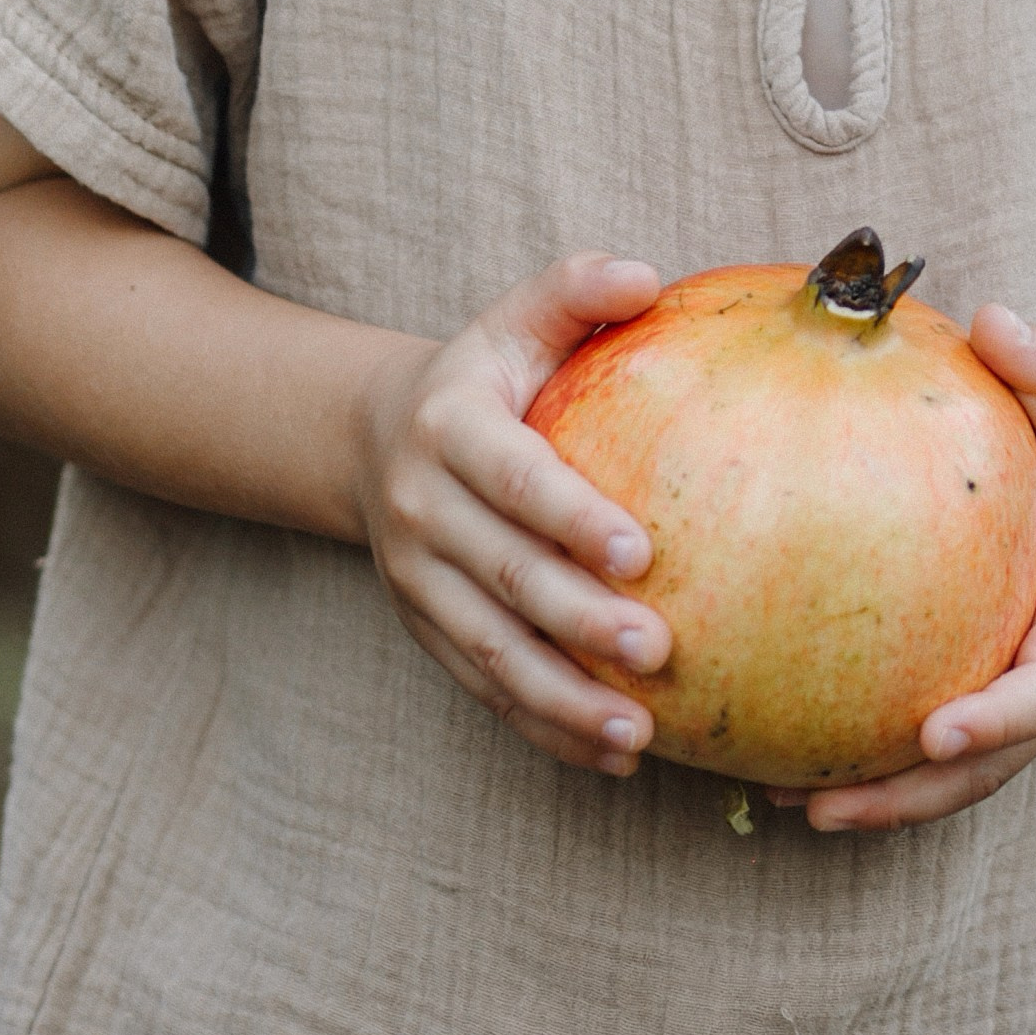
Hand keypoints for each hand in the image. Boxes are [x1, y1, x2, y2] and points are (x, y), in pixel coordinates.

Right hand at [356, 253, 674, 776]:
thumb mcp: (516, 318)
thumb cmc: (486, 376)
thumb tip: (647, 279)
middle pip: (506, 576)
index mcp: (448, 426)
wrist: (375, 437)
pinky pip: (485, 691)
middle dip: (581, 620)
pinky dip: (545, 728)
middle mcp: (421, 508)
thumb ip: (576, 289)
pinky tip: (612, 755)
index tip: (643, 552)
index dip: (572, 517)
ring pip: (491, 651)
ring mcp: (418, 581)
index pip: (514, 478)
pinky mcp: (426, 631)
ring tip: (638, 731)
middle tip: (660, 650)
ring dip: (564, 699)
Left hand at [783, 306, 1035, 834]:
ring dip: (882, 801)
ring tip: (780, 803)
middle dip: (911, 795)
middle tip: (819, 805)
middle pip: (992, 763)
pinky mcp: (1001, 700)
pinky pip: (942, 752)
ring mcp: (1033, 703)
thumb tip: (995, 319)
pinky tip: (791, 763)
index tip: (932, 731)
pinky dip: (880, 771)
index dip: (996, 719)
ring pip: (962, 776)